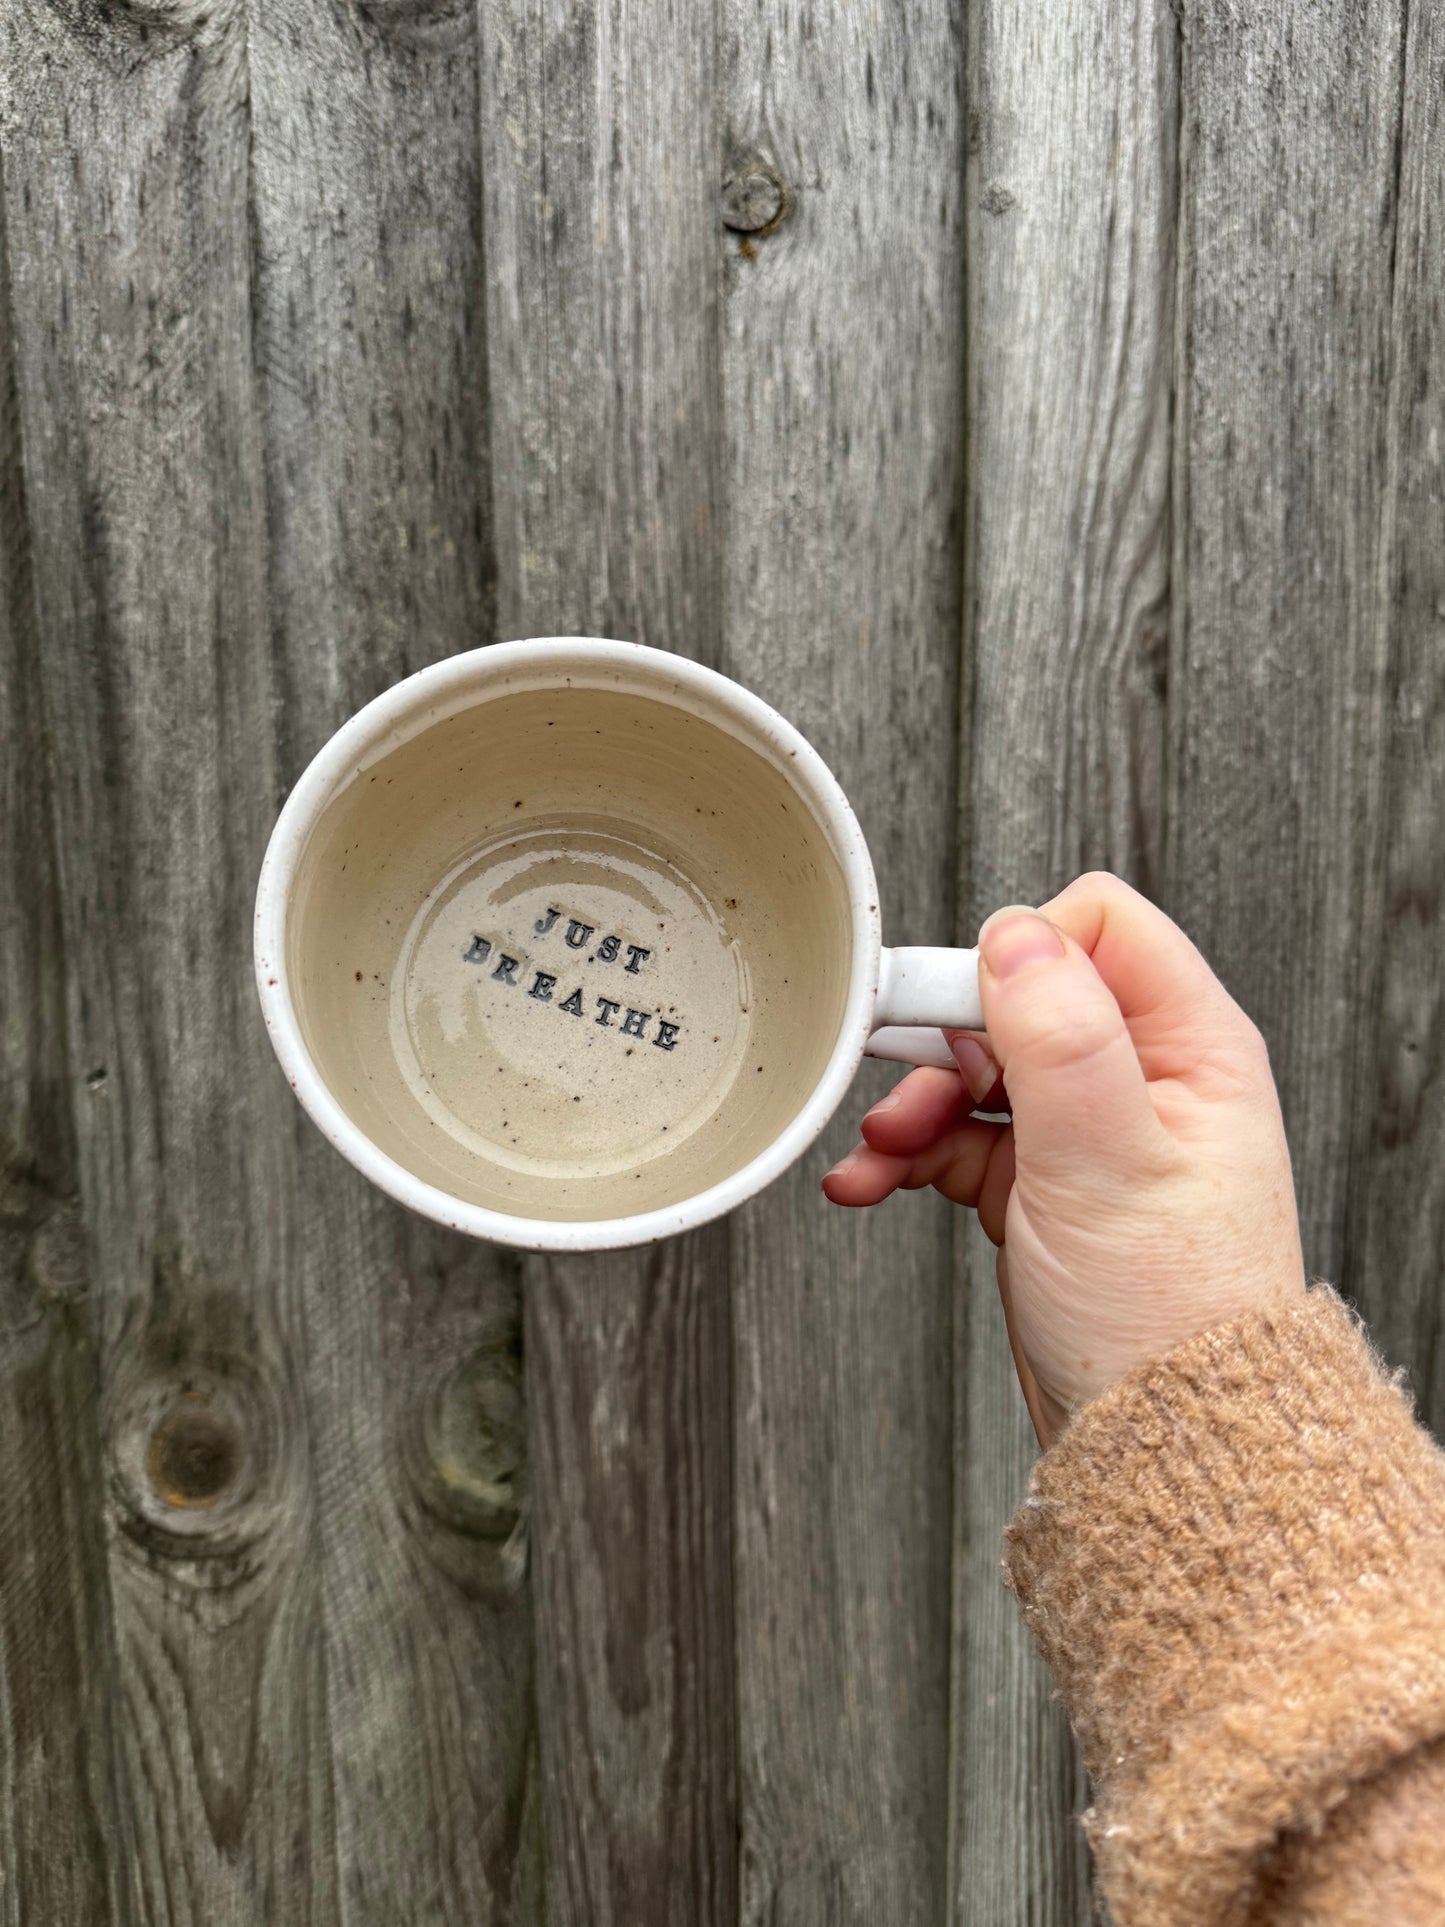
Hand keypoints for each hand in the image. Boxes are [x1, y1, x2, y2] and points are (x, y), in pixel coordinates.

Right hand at [822, 873, 1305, 1445]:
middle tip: (898, 1082)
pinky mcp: (1047, 1186)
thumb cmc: (1169, 1319)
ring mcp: (1092, 1134)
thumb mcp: (1112, 1160)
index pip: (1097, 929)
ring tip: (879, 1153)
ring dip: (916, 1102)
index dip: (1018, 956)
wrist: (1158, 1445)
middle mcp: (1144, 1078)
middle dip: (947, 1038)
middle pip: (1021, 996)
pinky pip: (963, 1137)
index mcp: (1189, 1047)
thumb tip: (1016, 936)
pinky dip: (914, 1154)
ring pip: (980, 1068)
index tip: (958, 1011)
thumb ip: (1063, 1037)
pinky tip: (876, 1182)